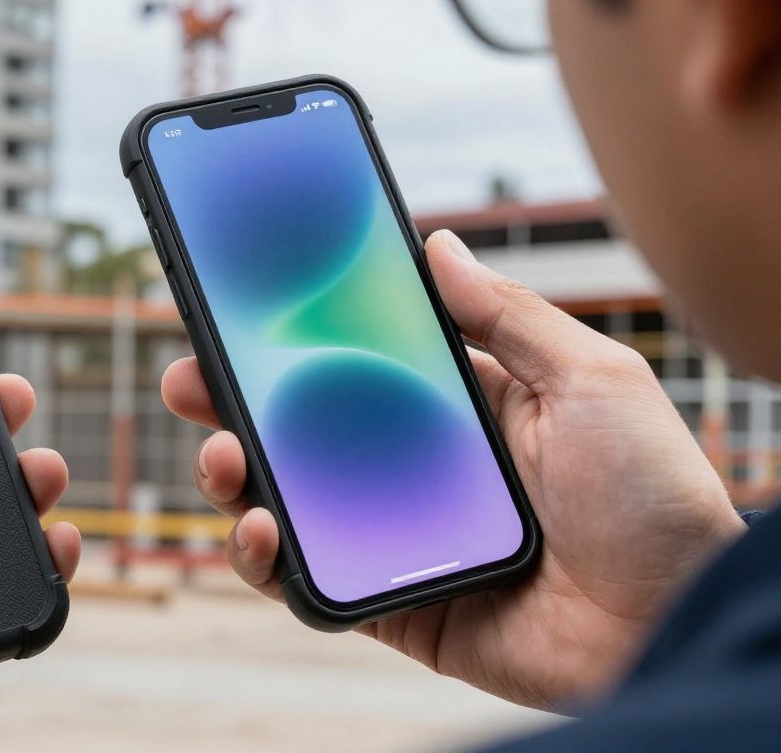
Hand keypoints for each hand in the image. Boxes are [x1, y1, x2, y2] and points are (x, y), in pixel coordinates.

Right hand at [161, 230, 744, 709]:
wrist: (677, 623)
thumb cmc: (653, 497)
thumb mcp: (591, 378)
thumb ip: (506, 314)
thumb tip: (437, 243)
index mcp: (460, 410)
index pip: (357, 364)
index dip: (296, 338)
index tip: (240, 309)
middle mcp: (417, 471)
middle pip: (304, 430)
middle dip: (235, 401)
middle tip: (188, 376)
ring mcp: (396, 538)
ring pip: (290, 502)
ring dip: (236, 474)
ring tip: (222, 453)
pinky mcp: (389, 604)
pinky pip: (306, 582)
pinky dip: (264, 558)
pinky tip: (256, 528)